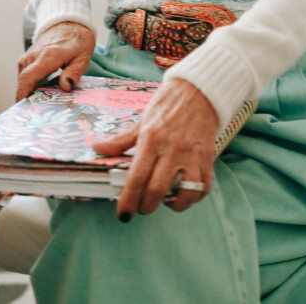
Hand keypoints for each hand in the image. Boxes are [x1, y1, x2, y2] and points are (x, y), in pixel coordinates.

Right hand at [16, 21, 95, 100]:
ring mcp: (30, 55)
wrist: (69, 21)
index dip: (23, 94)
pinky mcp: (29, 56)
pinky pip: (25, 73)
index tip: (23, 108)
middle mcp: (34, 55)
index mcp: (48, 56)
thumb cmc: (78, 40)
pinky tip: (41, 92)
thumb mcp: (83, 56)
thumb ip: (74, 72)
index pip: (29, 77)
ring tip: (40, 105)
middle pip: (24, 80)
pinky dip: (30, 84)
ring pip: (23, 77)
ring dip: (29, 90)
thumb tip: (65, 86)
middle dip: (26, 97)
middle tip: (36, 114)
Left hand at [93, 77, 217, 218]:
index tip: (123, 215)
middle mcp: (172, 149)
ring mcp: (191, 155)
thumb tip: (97, 148)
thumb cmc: (167, 104)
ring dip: (172, 205)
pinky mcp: (207, 158)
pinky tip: (183, 193)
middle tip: (142, 207)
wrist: (199, 90)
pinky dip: (192, 198)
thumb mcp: (141, 120)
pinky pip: (202, 188)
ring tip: (165, 201)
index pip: (137, 177)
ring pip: (183, 194)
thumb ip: (121, 140)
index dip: (129, 201)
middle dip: (146, 206)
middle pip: (157, 190)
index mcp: (151, 139)